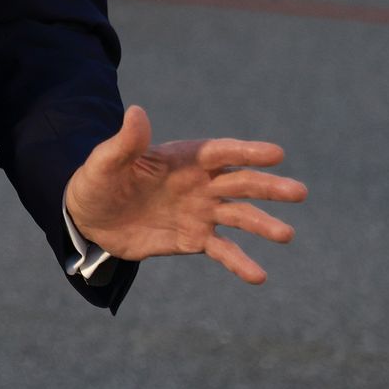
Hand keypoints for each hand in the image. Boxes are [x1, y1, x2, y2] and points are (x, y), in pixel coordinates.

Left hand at [65, 105, 306, 284]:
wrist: (90, 219)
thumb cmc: (97, 181)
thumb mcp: (105, 162)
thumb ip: (125, 142)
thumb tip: (136, 112)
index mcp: (183, 158)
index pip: (220, 152)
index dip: (247, 152)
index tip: (276, 154)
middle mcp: (200, 183)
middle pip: (240, 182)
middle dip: (269, 187)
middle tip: (299, 191)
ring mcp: (201, 212)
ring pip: (239, 216)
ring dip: (263, 224)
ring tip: (286, 235)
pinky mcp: (195, 239)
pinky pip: (223, 250)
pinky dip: (240, 262)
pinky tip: (258, 276)